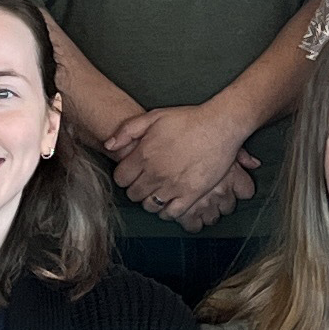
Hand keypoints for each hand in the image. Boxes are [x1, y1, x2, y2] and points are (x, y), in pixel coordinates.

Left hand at [110, 102, 260, 220]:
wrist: (219, 126)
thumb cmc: (188, 119)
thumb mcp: (154, 116)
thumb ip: (127, 130)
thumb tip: (109, 146)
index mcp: (144, 155)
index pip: (121, 179)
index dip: (125, 176)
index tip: (132, 173)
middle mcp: (155, 173)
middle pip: (133, 194)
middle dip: (136, 189)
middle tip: (145, 182)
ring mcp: (173, 186)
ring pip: (150, 206)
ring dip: (150, 200)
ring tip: (157, 192)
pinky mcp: (191, 194)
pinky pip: (171, 213)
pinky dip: (167, 211)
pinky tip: (170, 201)